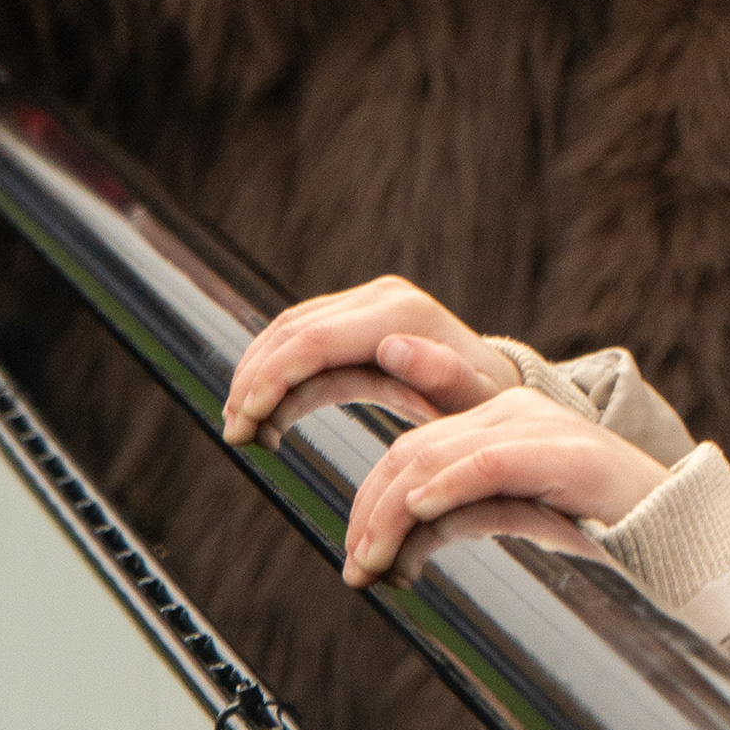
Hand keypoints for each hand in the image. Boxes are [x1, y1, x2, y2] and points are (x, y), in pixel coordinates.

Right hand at [221, 274, 517, 446]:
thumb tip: (390, 348)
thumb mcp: (473, 401)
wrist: (495, 385)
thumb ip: (440, 375)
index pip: (316, 340)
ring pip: (288, 331)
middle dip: (254, 380)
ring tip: (241, 427)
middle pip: (293, 331)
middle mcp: (380, 298)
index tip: (245, 421)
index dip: (272, 379)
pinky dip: (275, 375)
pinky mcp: (356, 317)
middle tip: (234, 431)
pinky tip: (262, 413)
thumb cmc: (484, 403)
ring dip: (255, 376)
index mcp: (402, 316)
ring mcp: (366, 302)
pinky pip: (301, 340)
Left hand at [338, 389, 671, 584]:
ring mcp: (539, 427)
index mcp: (497, 424)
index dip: (368, 502)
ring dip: (391, 514)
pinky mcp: (566, 453)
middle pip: (410, 452)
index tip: (354, 560)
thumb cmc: (599, 536)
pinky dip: (446, 487)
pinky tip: (420, 513)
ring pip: (434, 457)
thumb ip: (464, 517)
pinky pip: (489, 462)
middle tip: (357, 570)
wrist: (682, 535)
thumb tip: (394, 550)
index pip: (408, 451)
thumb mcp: (516, 520)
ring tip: (375, 561)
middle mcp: (512, 412)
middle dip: (370, 513)